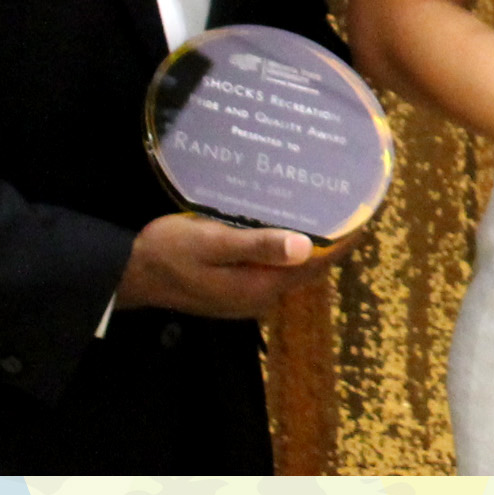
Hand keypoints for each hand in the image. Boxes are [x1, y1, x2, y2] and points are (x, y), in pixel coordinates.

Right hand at [117, 213, 332, 318]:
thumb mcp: (212, 244)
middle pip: (308, 267)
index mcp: (260, 287)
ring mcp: (246, 294)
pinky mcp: (233, 286)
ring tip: (324, 204)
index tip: (365, 210)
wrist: (128, 274)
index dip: (344, 240)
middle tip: (347, 198)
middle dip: (331, 237)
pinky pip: (271, 265)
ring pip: (290, 266)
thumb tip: (307, 246)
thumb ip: (258, 246)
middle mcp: (260, 296)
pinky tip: (284, 220)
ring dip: (309, 240)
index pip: (317, 265)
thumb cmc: (169, 253)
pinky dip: (285, 246)